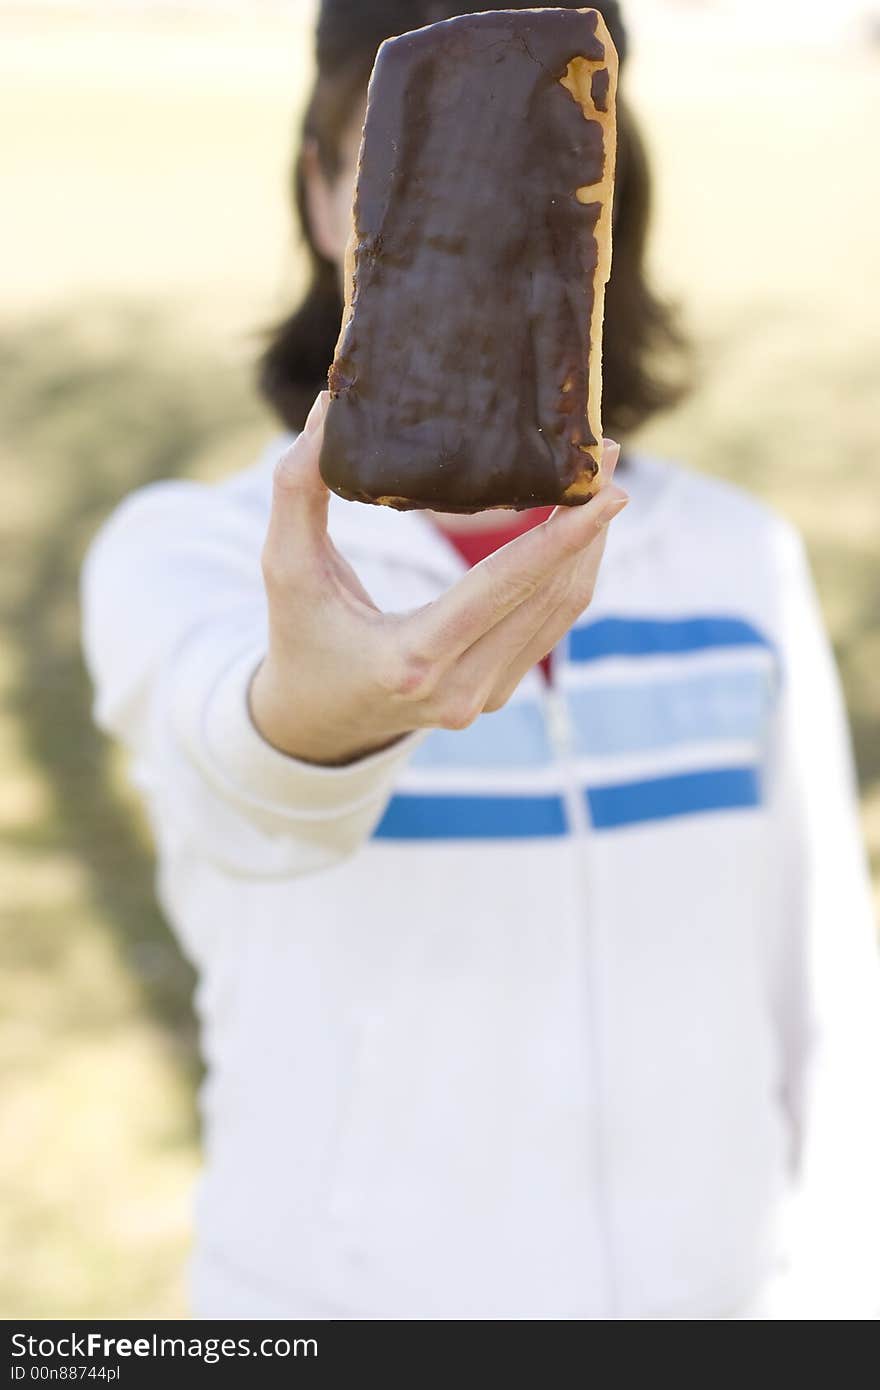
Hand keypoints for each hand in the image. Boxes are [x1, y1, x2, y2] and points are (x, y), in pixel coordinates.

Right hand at [250, 392, 627, 764]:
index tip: (610, 488)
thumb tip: (328, 405)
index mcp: (411, 659)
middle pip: (549, 595)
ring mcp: (485, 697)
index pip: (503, 589)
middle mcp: (460, 688)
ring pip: (561, 611)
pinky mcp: (498, 694)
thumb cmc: (300, 637)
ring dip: (587, 546)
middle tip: (610, 451)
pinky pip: (550, 625)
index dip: (562, 537)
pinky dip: (567, 573)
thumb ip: (297, 491)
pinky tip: (577, 528)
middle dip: (590, 524)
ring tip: (600, 477)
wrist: (316, 725)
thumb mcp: (285, 568)